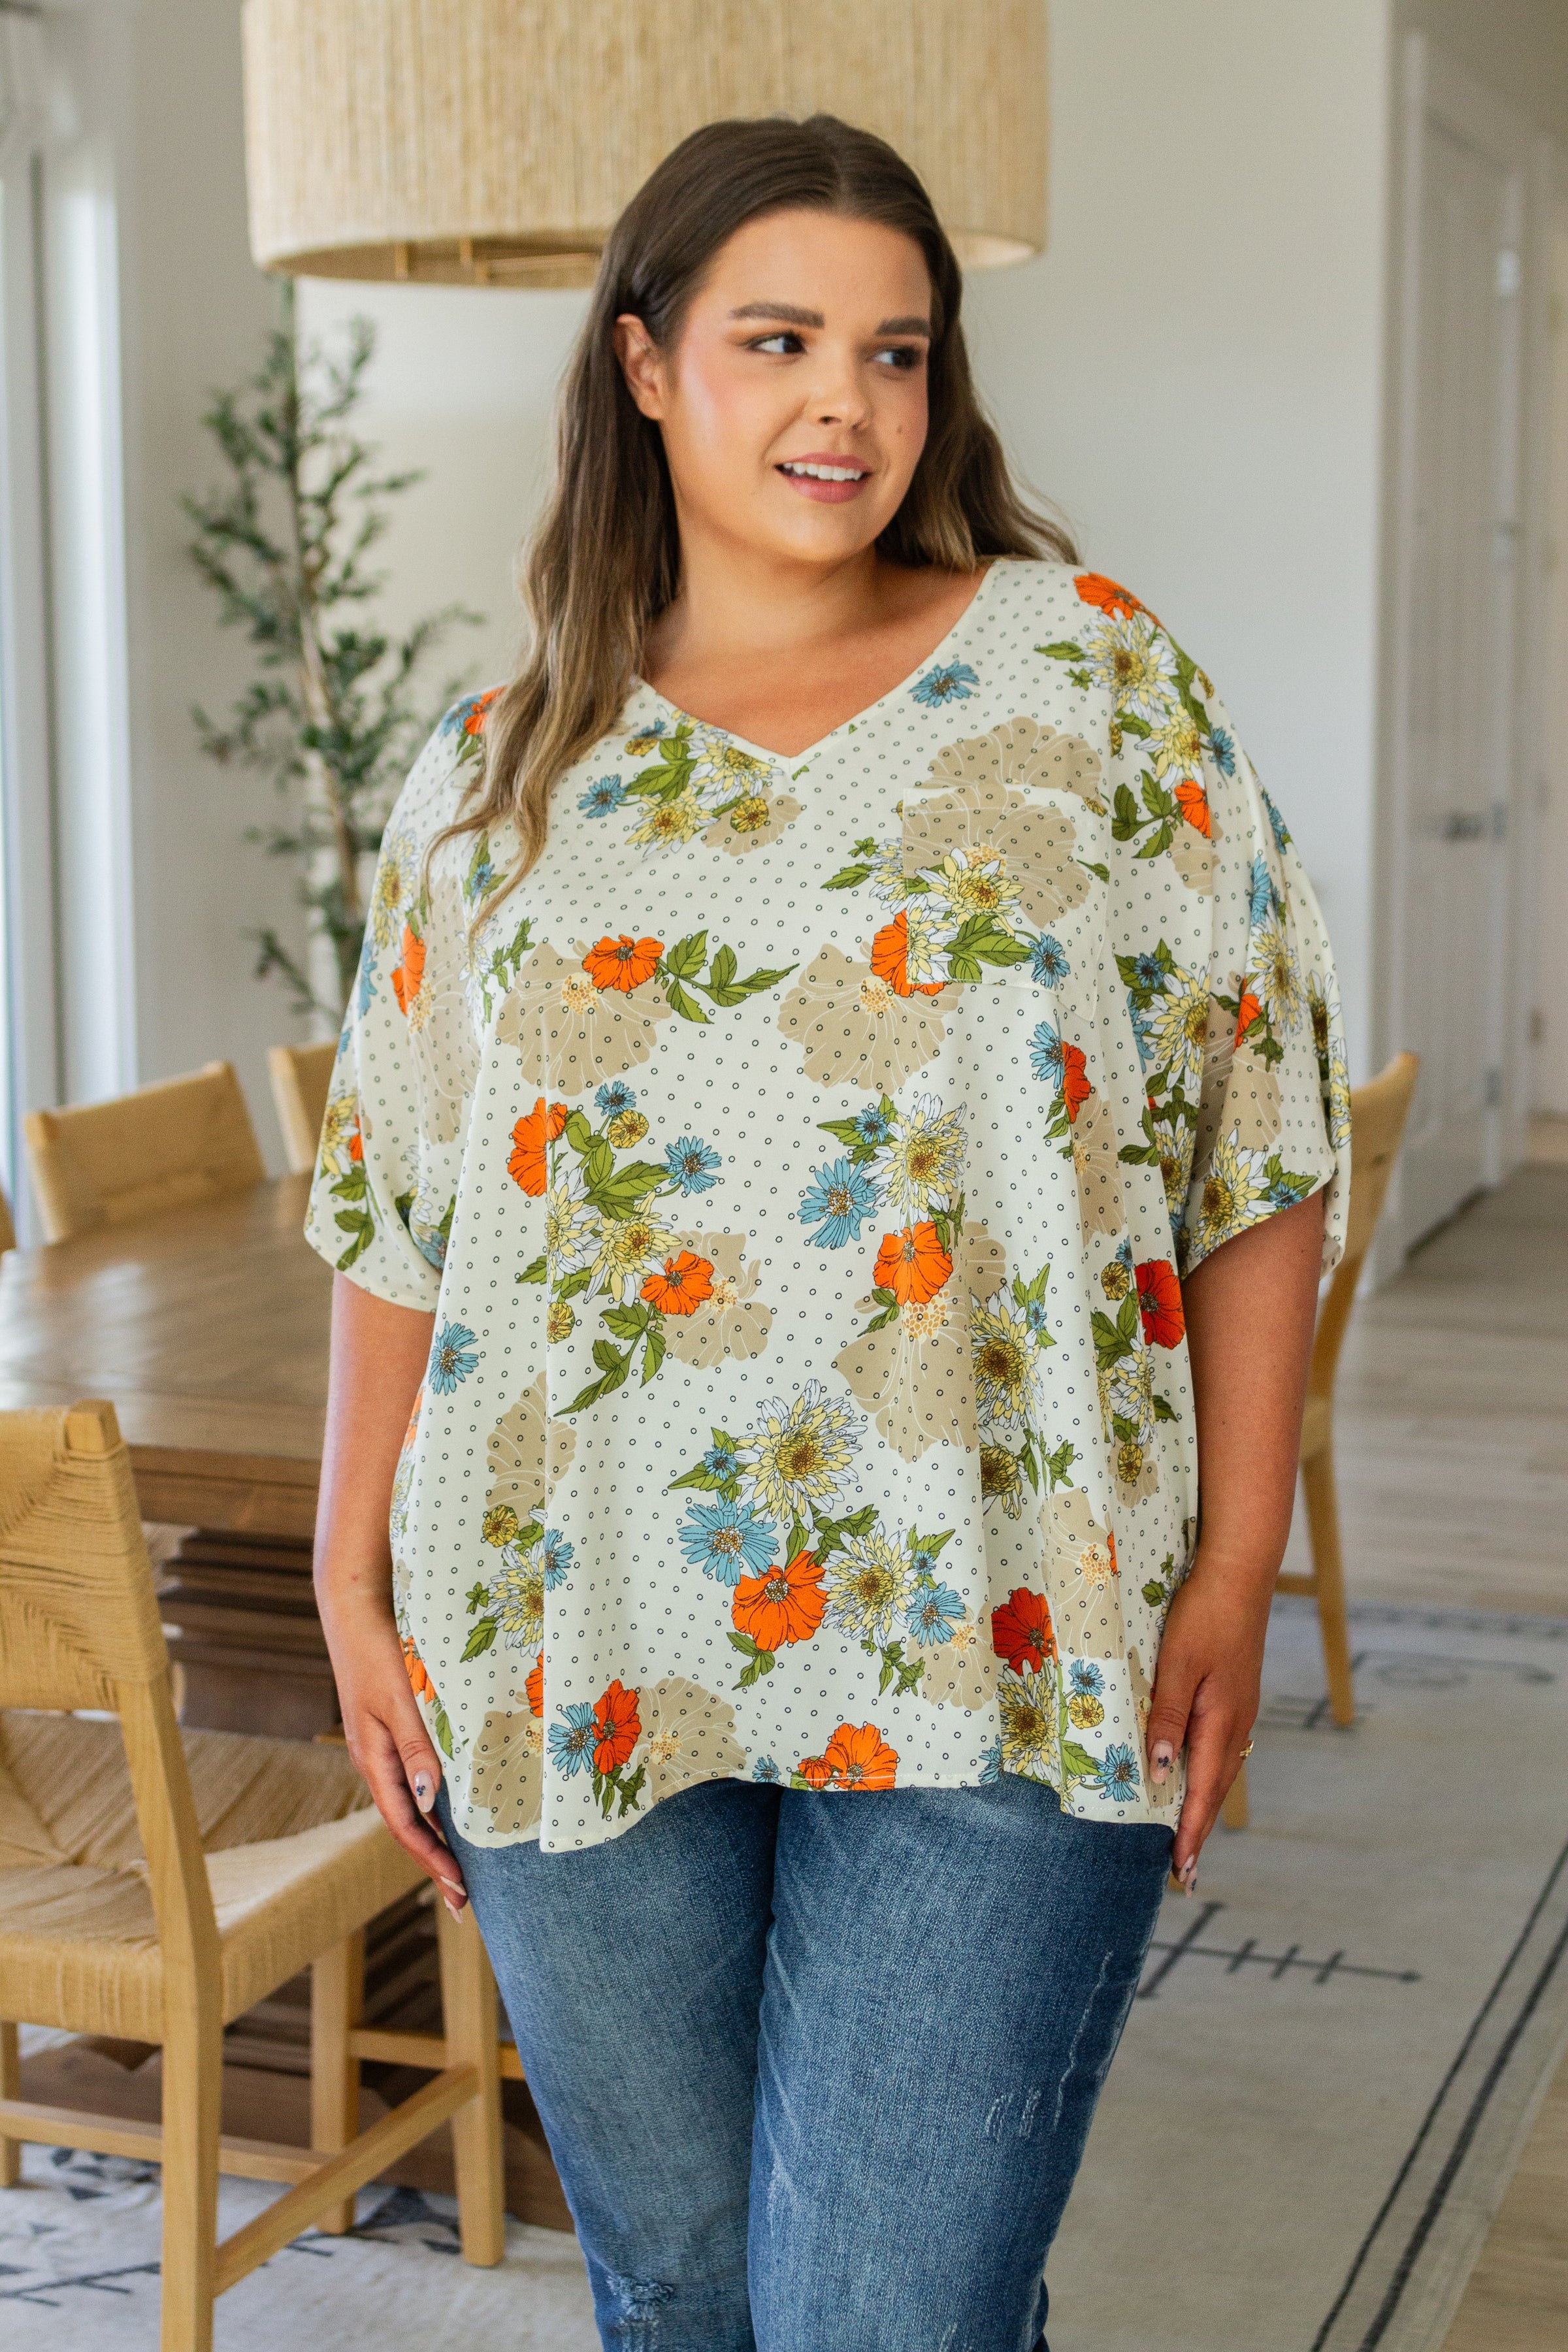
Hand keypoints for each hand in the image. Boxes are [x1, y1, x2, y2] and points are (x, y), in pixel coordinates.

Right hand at [325, 1597, 467, 1914]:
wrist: (356, 1608)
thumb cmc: (379, 1650)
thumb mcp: (399, 1700)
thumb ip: (415, 1748)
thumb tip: (429, 1803)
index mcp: (375, 1760)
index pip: (405, 1826)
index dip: (432, 1861)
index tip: (459, 1892)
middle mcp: (377, 1761)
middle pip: (407, 1826)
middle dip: (434, 1863)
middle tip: (463, 1901)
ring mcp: (382, 1747)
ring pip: (410, 1806)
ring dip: (434, 1840)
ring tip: (459, 1870)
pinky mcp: (391, 1730)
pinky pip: (412, 1781)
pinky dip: (431, 1807)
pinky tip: (449, 1813)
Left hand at [1144, 1552, 1270, 1890]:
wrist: (1239, 1573)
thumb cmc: (1203, 1614)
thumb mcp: (1178, 1663)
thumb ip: (1168, 1717)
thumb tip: (1160, 1773)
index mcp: (1222, 1720)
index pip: (1203, 1791)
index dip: (1190, 1833)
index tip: (1181, 1872)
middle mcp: (1236, 1722)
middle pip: (1215, 1790)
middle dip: (1199, 1832)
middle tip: (1185, 1874)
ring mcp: (1239, 1708)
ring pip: (1220, 1770)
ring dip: (1203, 1806)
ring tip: (1188, 1839)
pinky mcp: (1235, 1694)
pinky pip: (1221, 1749)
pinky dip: (1208, 1776)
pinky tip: (1196, 1778)